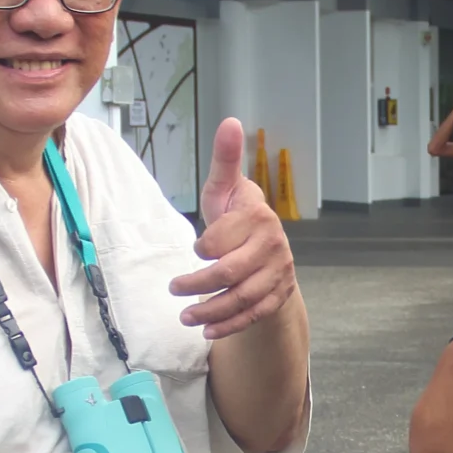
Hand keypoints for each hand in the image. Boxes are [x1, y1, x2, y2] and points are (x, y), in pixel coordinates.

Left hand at [169, 118, 297, 338]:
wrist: (265, 245)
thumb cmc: (236, 215)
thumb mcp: (226, 187)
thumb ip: (225, 159)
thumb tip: (230, 120)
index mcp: (258, 216)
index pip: (221, 240)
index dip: (202, 248)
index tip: (193, 250)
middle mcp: (273, 245)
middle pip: (230, 273)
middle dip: (198, 285)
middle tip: (174, 289)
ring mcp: (279, 272)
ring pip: (242, 298)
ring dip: (211, 311)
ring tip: (184, 317)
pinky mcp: (279, 295)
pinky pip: (254, 315)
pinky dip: (230, 325)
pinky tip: (207, 331)